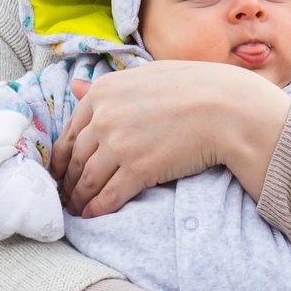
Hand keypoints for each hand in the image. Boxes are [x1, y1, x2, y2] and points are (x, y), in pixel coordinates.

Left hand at [49, 61, 290, 217]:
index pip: (71, 130)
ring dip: (80, 197)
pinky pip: (109, 195)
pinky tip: (93, 215)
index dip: (64, 156)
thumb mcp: (147, 76)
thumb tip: (75, 86)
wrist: (227, 108)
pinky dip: (97, 208)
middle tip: (66, 194)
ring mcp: (119, 145)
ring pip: (88, 179)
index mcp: (103, 92)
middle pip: (76, 157)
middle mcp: (104, 117)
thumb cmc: (195, 86)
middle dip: (69, 180)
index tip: (63, 169)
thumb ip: (110, 87)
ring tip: (77, 207)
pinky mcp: (137, 170)